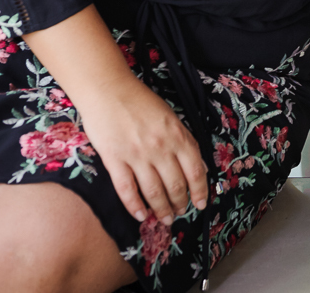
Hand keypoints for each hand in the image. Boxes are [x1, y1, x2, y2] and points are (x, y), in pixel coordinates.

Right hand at [76, 77, 209, 224]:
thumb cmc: (141, 102)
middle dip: (180, 203)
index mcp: (178, 136)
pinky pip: (127, 188)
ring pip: (154, 191)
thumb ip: (184, 141)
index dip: (200, 191)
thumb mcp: (171, 118)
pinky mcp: (114, 159)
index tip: (201, 204)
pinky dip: (134, 205)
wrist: (108, 90)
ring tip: (165, 219)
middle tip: (179, 213)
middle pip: (175, 185)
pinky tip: (140, 215)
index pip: (195, 171)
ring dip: (161, 209)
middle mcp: (161, 148)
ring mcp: (137, 155)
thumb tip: (198, 167)